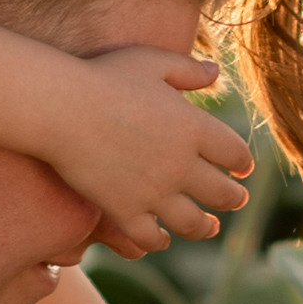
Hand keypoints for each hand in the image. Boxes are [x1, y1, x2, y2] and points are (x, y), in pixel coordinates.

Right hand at [44, 48, 251, 259]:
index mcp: (194, 127)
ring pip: (193, 223)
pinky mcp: (123, 210)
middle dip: (233, 198)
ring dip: (205, 227)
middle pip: (224, 194)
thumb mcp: (151, 62)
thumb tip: (215, 72)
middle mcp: (181, 164)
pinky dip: (159, 241)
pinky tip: (162, 239)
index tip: (242, 168)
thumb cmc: (102, 77)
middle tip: (236, 199)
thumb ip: (186, 69)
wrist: (59, 106)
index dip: (242, 162)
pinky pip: (149, 238)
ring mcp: (153, 192)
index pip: (236, 154)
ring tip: (209, 227)